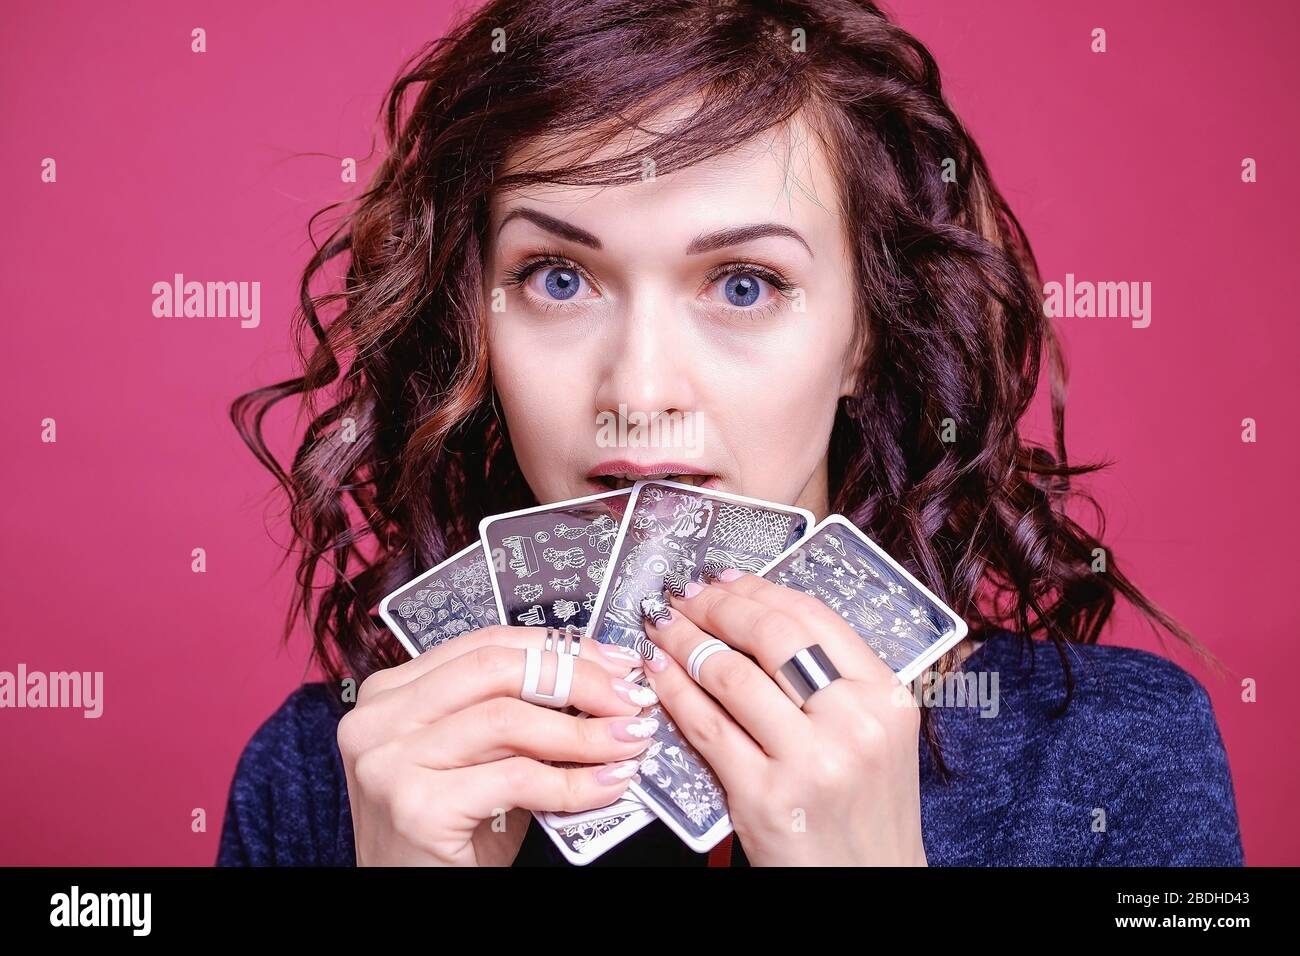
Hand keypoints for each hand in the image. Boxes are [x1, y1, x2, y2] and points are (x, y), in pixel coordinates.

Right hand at [337, 625, 656, 865]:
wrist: (409, 902)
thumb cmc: (446, 834)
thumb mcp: (477, 760)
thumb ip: (517, 715)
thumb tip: (599, 682)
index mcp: (391, 693)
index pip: (486, 645)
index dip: (559, 647)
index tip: (611, 661)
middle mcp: (378, 720)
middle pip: (497, 669)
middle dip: (578, 679)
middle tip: (629, 699)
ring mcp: (390, 762)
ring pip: (509, 720)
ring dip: (584, 731)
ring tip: (628, 741)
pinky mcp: (416, 807)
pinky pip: (516, 778)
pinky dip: (573, 781)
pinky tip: (607, 783)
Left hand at [640, 569, 926, 865]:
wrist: (871, 884)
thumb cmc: (865, 808)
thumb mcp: (876, 734)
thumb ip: (833, 679)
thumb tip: (760, 615)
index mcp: (886, 696)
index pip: (814, 617)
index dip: (758, 589)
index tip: (724, 579)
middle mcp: (854, 723)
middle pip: (771, 635)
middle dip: (716, 606)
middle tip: (686, 596)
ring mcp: (810, 761)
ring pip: (730, 675)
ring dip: (683, 641)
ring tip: (662, 627)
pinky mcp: (764, 796)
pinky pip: (705, 726)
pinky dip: (673, 691)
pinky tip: (658, 673)